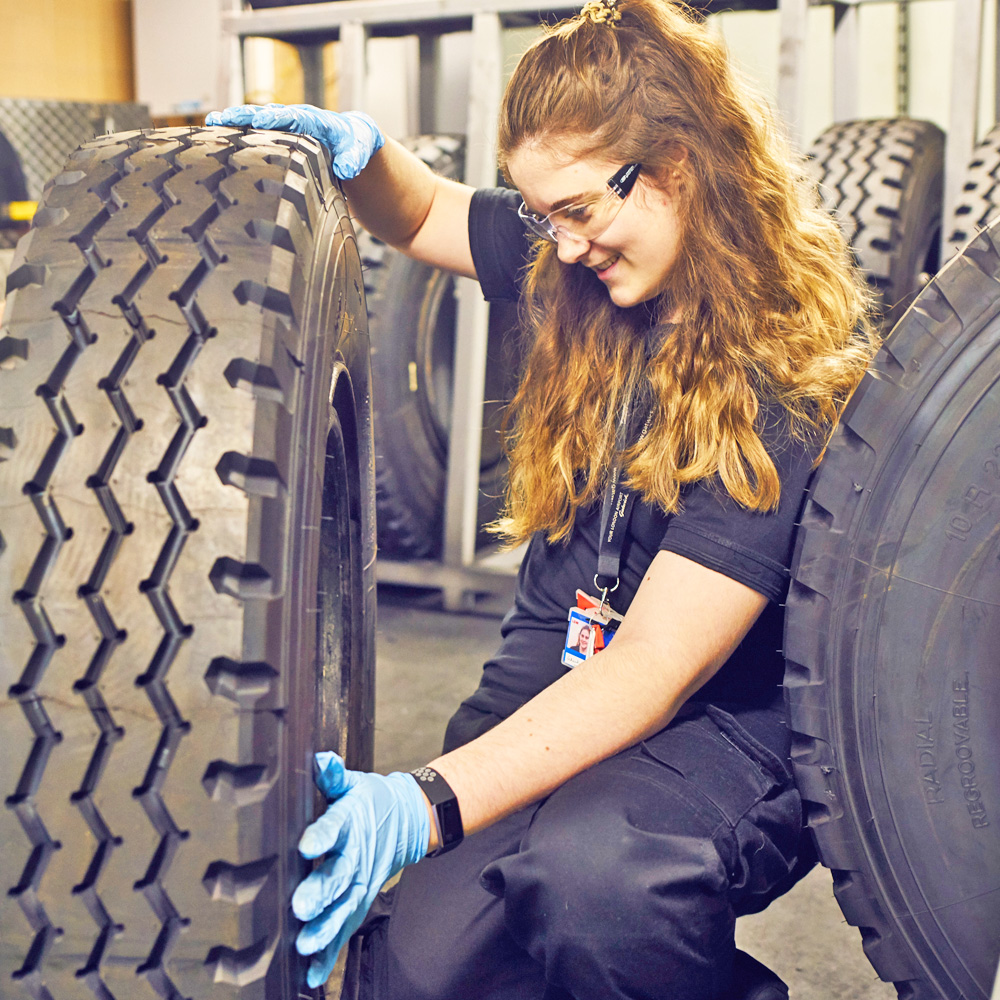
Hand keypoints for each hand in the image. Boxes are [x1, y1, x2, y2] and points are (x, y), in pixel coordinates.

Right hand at [204, 103, 384, 179]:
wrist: (353, 139)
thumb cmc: (357, 145)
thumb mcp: (361, 150)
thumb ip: (355, 158)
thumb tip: (347, 169)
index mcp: (316, 121)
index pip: (293, 118)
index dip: (276, 118)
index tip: (259, 121)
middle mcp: (297, 119)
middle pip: (268, 114)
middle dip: (246, 116)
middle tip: (223, 119)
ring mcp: (287, 127)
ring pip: (259, 122)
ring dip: (236, 122)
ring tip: (212, 123)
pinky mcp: (281, 137)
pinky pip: (258, 133)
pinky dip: (239, 133)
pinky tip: (217, 136)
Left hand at [291, 752, 429, 987]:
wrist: (410, 821)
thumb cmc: (372, 801)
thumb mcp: (353, 783)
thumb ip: (333, 774)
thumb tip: (320, 759)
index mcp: (350, 821)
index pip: (335, 826)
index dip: (321, 836)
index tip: (306, 846)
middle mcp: (356, 855)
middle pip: (339, 875)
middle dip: (319, 892)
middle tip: (300, 907)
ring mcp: (361, 881)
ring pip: (343, 907)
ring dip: (325, 928)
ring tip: (305, 944)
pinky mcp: (360, 900)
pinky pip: (346, 927)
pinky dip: (331, 951)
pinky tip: (313, 972)